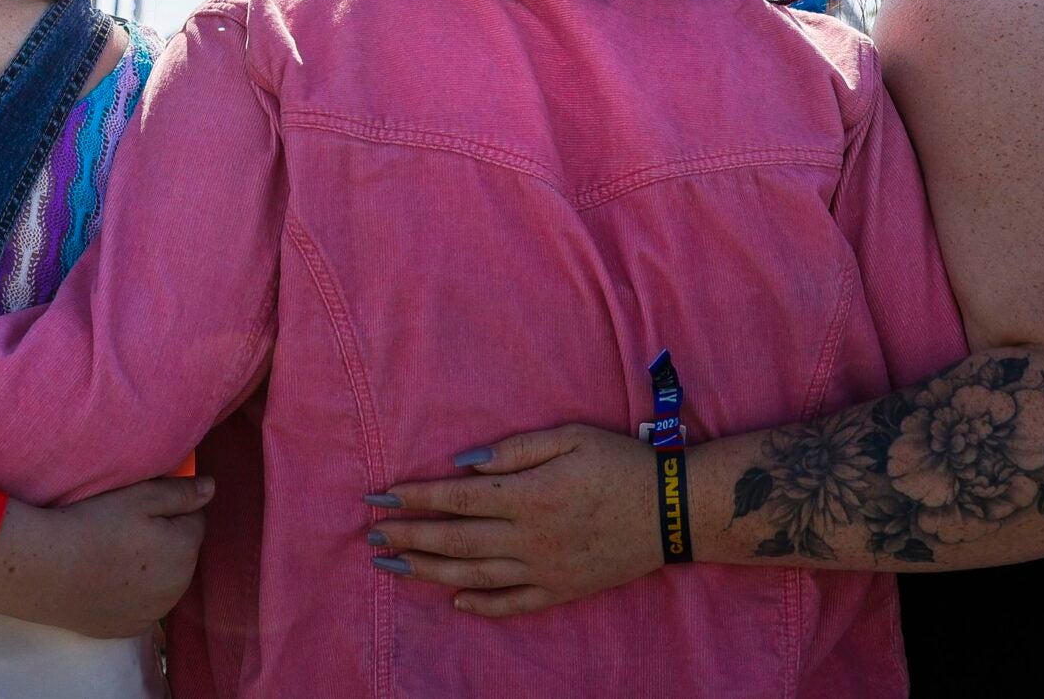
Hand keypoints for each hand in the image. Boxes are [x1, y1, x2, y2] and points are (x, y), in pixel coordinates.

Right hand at [0, 475, 212, 638]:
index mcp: (186, 549)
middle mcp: (179, 587)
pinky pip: (145, 605)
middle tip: (127, 528)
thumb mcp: (140, 496)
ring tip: (117, 553)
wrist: (47, 570)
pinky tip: (110, 580)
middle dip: (167, 540)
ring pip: (165, 581)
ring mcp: (156, 612)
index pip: (196, 521)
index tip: (142, 508)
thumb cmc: (94, 525)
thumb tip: (212, 489)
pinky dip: (136, 593)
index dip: (172, 510)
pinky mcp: (132, 628)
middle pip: (183, 554)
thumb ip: (181, 493)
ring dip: (154, 568)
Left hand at [368, 424, 659, 617]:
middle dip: (406, 537)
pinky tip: (454, 602)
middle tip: (370, 534)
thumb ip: (513, 450)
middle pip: (453, 541)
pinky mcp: (561, 591)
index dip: (414, 499)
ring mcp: (543, 570)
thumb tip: (461, 464)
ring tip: (391, 565)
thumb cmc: (619, 462)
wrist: (673, 511)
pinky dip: (480, 605)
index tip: (379, 498)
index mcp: (527, 495)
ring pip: (472, 576)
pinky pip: (512, 604)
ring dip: (426, 572)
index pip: (455, 499)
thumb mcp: (568, 437)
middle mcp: (528, 538)